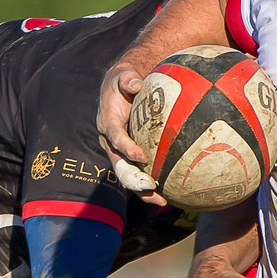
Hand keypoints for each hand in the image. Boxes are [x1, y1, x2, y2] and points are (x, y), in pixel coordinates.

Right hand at [97, 64, 166, 204]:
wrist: (118, 88)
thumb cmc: (123, 81)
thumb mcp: (123, 75)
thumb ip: (127, 79)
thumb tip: (135, 83)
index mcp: (107, 124)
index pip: (115, 138)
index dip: (127, 148)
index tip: (141, 156)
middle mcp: (110, 142)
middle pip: (120, 166)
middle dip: (134, 179)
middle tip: (152, 187)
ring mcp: (119, 152)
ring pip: (128, 176)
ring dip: (144, 191)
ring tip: (162, 202)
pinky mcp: (129, 156)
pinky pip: (139, 173)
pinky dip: (151, 186)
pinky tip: (169, 195)